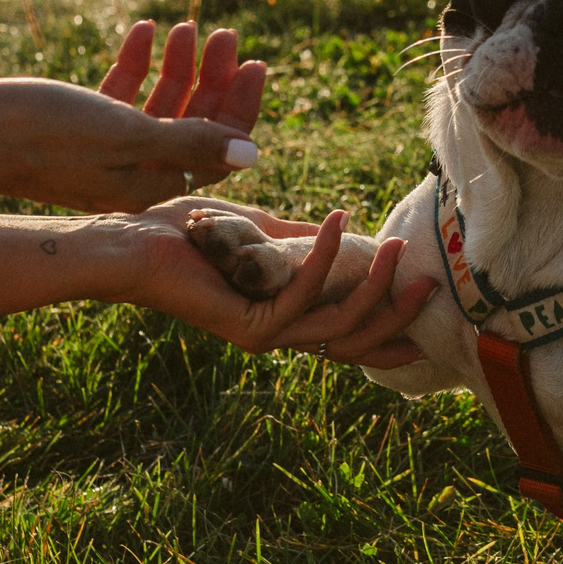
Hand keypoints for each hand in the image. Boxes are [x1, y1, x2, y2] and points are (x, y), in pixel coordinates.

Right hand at [95, 21, 265, 189]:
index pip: (214, 152)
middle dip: (213, 80)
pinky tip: (144, 29)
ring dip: (177, 67)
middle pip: (191, 127)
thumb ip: (188, 143)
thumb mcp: (125, 137)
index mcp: (148, 185)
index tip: (254, 65)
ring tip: (186, 27)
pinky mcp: (79, 126)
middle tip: (225, 36)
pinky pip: (120, 95)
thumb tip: (249, 155)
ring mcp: (105, 149)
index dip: (238, 108)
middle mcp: (131, 172)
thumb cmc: (47, 136)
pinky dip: (136, 64)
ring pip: (158, 106)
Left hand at [107, 199, 437, 368]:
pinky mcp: (247, 324)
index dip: (390, 339)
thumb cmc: (187, 236)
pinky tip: (336, 220)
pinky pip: (304, 294)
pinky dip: (325, 256)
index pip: (347, 342)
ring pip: (339, 326)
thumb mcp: (259, 235)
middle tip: (429, 280)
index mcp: (282, 320)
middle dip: (397, 314)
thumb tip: (344, 232)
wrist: (132, 244)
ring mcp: (262, 336)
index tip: (431, 329)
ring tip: (395, 247)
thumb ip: (298, 242)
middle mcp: (276, 336)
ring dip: (373, 284)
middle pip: (355, 343)